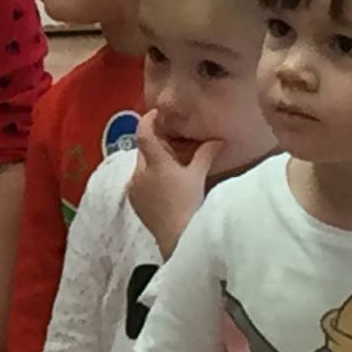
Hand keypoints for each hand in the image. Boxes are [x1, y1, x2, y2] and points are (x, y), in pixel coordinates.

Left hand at [126, 111, 214, 254]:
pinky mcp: (134, 200)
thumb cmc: (189, 205)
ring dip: (152, 159)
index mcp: (154, 163)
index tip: (158, 113)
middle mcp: (139, 172)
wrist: (176, 238)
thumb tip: (217, 140)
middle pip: (143, 147)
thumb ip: (205, 154)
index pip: (143, 132)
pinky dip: (149, 175)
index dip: (148, 119)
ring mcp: (134, 187)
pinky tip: (164, 182)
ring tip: (170, 162)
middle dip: (155, 140)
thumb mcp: (198, 177)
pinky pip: (139, 179)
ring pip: (141, 164)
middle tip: (171, 137)